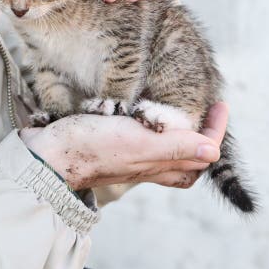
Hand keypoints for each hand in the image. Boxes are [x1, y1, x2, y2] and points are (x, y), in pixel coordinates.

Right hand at [20, 102, 229, 190]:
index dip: (215, 130)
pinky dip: (145, 125)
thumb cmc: (90, 148)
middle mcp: (145, 162)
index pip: (200, 152)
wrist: (48, 154)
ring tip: (175, 109)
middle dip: (200, 136)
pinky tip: (136, 111)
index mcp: (157, 163)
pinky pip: (137, 140)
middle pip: (185, 157)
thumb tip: (214, 152)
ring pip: (161, 149)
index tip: (220, 104)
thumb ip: (173, 146)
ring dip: (174, 131)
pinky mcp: (106, 145)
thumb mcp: (137, 143)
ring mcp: (125, 155)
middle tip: (204, 111)